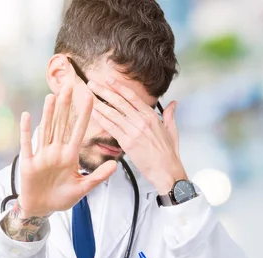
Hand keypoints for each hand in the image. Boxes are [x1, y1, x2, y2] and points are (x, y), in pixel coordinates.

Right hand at [18, 85, 116, 216]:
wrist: (42, 208)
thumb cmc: (62, 197)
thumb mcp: (83, 187)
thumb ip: (98, 176)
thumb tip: (115, 165)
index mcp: (70, 156)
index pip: (79, 131)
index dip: (84, 115)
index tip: (90, 98)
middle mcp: (56, 151)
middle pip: (62, 124)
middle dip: (66, 106)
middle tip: (70, 86)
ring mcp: (42, 155)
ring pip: (46, 130)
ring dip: (48, 113)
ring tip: (52, 96)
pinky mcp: (29, 163)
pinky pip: (27, 144)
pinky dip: (26, 131)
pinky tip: (27, 115)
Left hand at [87, 78, 185, 193]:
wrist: (166, 171)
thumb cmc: (168, 153)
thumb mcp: (172, 130)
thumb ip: (170, 115)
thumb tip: (173, 104)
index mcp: (152, 116)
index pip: (132, 97)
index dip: (118, 87)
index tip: (108, 80)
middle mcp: (142, 121)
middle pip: (119, 102)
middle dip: (104, 91)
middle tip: (92, 83)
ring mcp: (133, 132)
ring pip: (113, 114)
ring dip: (99, 104)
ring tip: (89, 96)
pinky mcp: (127, 143)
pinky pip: (111, 128)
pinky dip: (101, 120)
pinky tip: (93, 114)